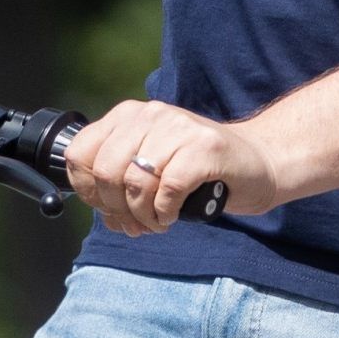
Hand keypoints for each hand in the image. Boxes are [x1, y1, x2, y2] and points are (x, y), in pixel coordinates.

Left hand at [61, 99, 277, 235]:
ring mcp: (179, 127)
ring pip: (134, 182)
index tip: (108, 209)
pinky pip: (167, 189)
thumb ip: (120, 186)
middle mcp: (151, 115)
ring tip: (158, 221)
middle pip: (106, 172)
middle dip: (116, 208)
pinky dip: (165, 212)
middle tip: (137, 222)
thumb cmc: (200, 172)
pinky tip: (174, 215)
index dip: (87, 191)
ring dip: (143, 215)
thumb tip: (104, 214)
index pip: (81, 153)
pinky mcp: (204, 147)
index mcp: (129, 116)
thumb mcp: (151, 170)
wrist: (258, 164)